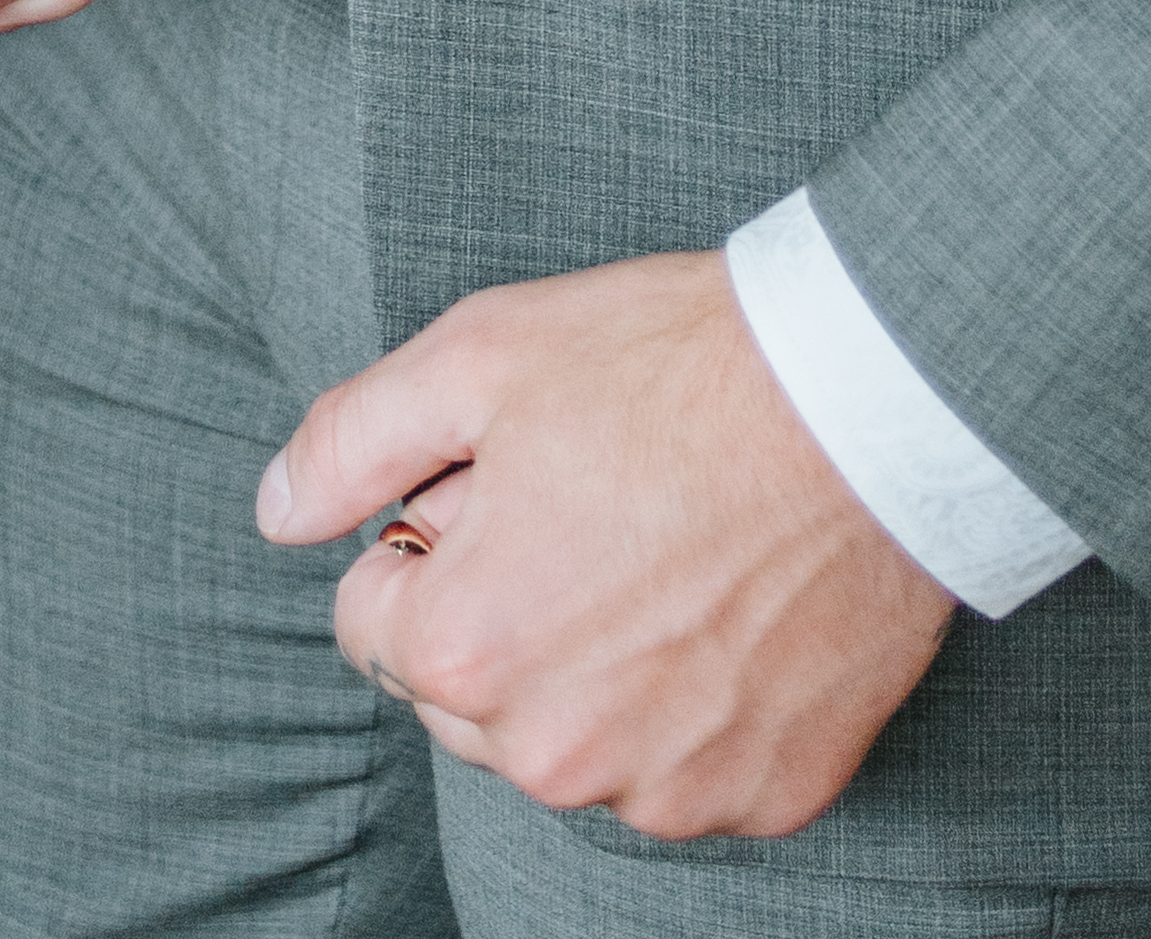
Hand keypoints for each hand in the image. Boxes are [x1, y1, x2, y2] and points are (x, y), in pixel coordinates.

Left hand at [259, 256, 956, 840]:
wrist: (874, 403)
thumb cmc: (674, 365)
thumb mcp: (481, 354)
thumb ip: (352, 442)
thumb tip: (277, 513)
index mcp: (466, 648)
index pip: (372, 621)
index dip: (427, 534)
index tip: (503, 479)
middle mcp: (556, 752)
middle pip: (467, 695)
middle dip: (500, 609)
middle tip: (591, 503)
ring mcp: (667, 789)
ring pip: (573, 740)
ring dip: (593, 667)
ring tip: (668, 548)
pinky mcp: (764, 797)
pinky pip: (682, 769)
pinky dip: (693, 707)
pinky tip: (733, 608)